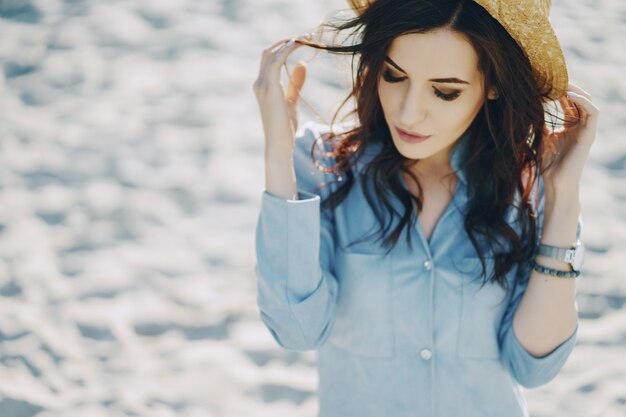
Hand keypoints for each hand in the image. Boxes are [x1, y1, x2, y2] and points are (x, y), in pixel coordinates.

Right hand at [253, 34, 310, 149]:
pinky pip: (277, 61)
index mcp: (262, 86)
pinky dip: (288, 50)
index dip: (283, 47)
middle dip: (286, 41)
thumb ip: (295, 83)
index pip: (269, 58)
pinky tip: (300, 45)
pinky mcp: (270, 89)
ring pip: (271, 53)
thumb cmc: (284, 127)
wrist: (279, 144)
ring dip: (289, 42)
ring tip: (306, 38)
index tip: (301, 41)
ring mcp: (262, 86)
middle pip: (268, 52)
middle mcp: (259, 83)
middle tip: (306, 36)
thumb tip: (302, 64)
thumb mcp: (291, 101)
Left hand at [540, 82, 599, 198]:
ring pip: (588, 101)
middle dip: (567, 86)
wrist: (555, 182)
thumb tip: (528, 109)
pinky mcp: (590, 135)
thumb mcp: (540, 138)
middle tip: (553, 78)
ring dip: (576, 90)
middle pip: (578, 98)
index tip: (545, 82)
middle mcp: (579, 125)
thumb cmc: (547, 164)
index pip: (567, 101)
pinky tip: (570, 95)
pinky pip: (594, 112)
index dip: (559, 90)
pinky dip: (583, 101)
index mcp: (569, 125)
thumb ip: (539, 124)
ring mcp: (586, 130)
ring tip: (562, 83)